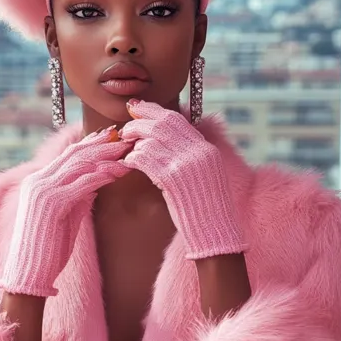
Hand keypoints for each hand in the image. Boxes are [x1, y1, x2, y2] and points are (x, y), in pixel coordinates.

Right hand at [0, 127, 126, 296]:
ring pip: (79, 164)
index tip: (111, 136)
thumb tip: (95, 183)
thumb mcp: (66, 217)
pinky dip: (102, 175)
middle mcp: (37, 181)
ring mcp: (42, 190)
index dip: (91, 143)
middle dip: (102, 144)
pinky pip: (82, 183)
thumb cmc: (49, 249)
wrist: (29, 272)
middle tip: (125, 137)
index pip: (67, 155)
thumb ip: (77, 197)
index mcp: (37, 182)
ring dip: (106, 156)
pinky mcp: (52, 202)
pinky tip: (118, 171)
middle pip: (75, 154)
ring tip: (128, 151)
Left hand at [120, 101, 246, 259]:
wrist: (215, 232)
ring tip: (125, 148)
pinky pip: (145, 159)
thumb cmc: (208, 211)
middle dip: (139, 122)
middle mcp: (198, 151)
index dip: (154, 111)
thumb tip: (167, 143)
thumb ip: (192, 157)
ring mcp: (185, 163)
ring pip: (151, 139)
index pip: (177, 120)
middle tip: (125, 127)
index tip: (138, 108)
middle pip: (163, 123)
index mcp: (207, 149)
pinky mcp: (172, 177)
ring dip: (133, 143)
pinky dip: (132, 158)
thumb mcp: (207, 177)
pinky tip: (126, 163)